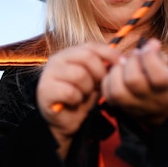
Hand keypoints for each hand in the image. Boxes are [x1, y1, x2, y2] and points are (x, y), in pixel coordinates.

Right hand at [37, 42, 119, 156]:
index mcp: (69, 53)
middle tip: (98, 86)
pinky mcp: (45, 90)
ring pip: (79, 75)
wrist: (64, 120)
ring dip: (87, 88)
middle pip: (87, 57)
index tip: (121, 64)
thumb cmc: (80, 97)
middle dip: (99, 73)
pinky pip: (70, 92)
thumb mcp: (95, 79)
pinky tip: (74, 102)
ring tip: (84, 95)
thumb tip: (122, 60)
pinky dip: (77, 99)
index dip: (109, 54)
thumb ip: (103, 66)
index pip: (91, 45)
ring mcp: (49, 74)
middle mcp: (57, 59)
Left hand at [101, 38, 167, 124]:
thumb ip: (160, 54)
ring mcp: (136, 106)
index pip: (158, 76)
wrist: (166, 106)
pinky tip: (117, 73)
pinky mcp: (123, 108)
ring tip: (123, 64)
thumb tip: (151, 43)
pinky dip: (109, 81)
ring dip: (117, 71)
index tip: (149, 47)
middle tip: (135, 54)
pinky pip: (109, 96)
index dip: (150, 56)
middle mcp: (152, 100)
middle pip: (133, 81)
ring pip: (118, 91)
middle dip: (132, 61)